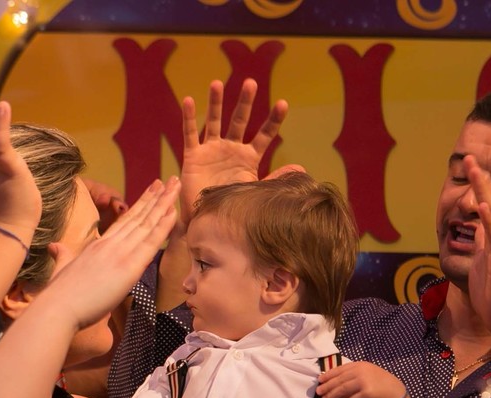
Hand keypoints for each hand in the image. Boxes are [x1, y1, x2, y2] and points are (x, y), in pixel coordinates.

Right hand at [36, 177, 179, 330]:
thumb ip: (63, 256)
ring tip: (176, 184)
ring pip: (147, 223)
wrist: (58, 308)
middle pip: (138, 216)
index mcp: (97, 245)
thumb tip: (55, 248)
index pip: (124, 221)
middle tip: (170, 180)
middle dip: (155, 197)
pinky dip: (164, 225)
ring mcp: (120, 252)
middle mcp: (110, 244)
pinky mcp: (129, 266)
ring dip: (164, 203)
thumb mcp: (62, 269)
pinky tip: (174, 211)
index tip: (151, 190)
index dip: (140, 205)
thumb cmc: (59, 295)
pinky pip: (151, 241)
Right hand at [179, 79, 287, 222]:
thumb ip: (275, 179)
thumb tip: (301, 168)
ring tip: (217, 83)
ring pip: (214, 121)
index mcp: (249, 158)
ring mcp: (212, 150)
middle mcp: (231, 149)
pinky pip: (190, 134)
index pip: (264, 135)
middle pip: (239, 121)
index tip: (283, 104)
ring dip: (216, 103)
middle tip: (251, 83)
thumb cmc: (233, 208)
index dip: (273, 120)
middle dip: (245, 102)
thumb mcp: (255, 192)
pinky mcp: (193, 156)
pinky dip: (189, 117)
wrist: (208, 222)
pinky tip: (188, 100)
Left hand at [317, 361, 405, 397]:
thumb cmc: (378, 384)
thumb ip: (352, 375)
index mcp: (360, 365)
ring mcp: (365, 382)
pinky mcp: (367, 393)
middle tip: (318, 393)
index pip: (340, 369)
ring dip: (332, 396)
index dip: (329, 375)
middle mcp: (362, 371)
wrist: (395, 393)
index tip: (320, 380)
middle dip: (328, 387)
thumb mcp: (366, 374)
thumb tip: (331, 381)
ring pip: (343, 389)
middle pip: (340, 380)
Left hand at [461, 155, 490, 350]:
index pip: (485, 207)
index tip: (468, 166)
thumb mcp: (482, 263)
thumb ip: (480, 245)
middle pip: (490, 202)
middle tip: (469, 156)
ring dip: (484, 190)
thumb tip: (474, 229)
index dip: (477, 187)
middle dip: (480, 179)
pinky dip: (489, 220)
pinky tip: (483, 205)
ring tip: (475, 169)